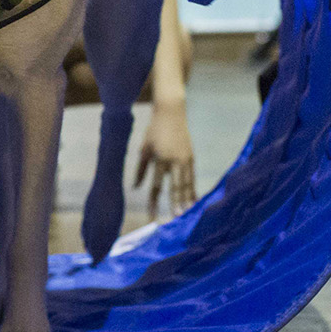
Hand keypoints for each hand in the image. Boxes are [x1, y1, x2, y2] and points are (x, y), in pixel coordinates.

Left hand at [134, 102, 195, 219]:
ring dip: (187, 199)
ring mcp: (185, 159)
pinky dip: (193, 190)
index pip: (156, 185)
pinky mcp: (191, 158)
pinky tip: (194, 200)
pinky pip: (192, 177)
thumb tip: (136, 188)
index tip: (152, 216)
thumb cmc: (154, 131)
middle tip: (178, 218)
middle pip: (175, 187)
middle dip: (176, 203)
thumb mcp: (144, 148)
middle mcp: (174, 161)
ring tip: (189, 213)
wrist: (171, 113)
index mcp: (160, 159)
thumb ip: (141, 170)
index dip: (153, 202)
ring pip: (187, 183)